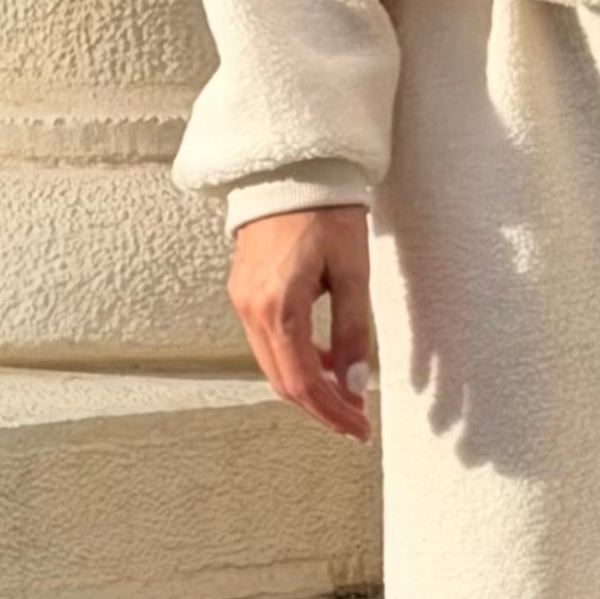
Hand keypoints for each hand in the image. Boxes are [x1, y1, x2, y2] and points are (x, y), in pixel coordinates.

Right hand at [226, 204, 376, 442]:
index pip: (302, 382)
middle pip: (282, 382)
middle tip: (355, 422)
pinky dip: (294, 360)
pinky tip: (324, 360)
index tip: (358, 430)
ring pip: (272, 365)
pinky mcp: (243, 291)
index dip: (331, 413)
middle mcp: (250, 309)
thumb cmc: (326, 210)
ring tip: (346, 395)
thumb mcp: (352, 272)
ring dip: (307, 386)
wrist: (290, 168)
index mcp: (278, 307)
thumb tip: (354, 383)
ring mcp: (242, 301)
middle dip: (320, 408)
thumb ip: (352, 332)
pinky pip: (266, 342)